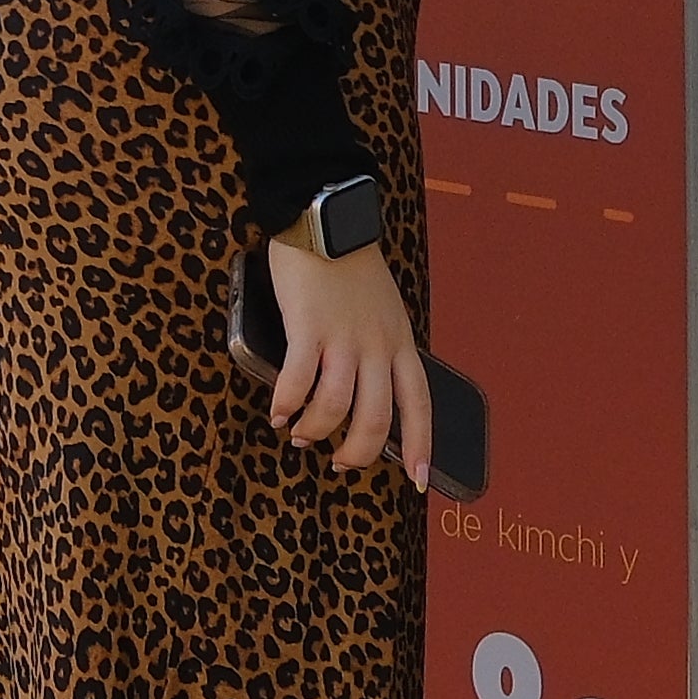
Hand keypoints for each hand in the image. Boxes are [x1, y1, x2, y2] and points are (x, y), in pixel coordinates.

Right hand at [262, 232, 436, 485]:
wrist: (325, 221)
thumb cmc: (350, 264)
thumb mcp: (385, 309)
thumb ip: (381, 346)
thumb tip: (366, 386)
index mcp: (400, 343)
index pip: (419, 405)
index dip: (419, 445)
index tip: (417, 477)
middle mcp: (376, 346)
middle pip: (375, 418)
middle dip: (356, 452)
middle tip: (337, 461)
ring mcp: (343, 338)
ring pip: (336, 407)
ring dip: (316, 430)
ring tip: (300, 436)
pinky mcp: (307, 327)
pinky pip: (298, 380)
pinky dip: (287, 404)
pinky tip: (278, 412)